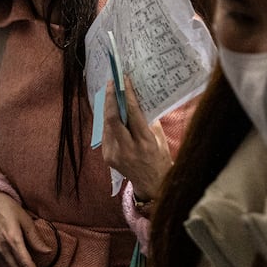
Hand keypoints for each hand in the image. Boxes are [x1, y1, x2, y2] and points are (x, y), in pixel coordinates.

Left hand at [99, 82, 172, 201]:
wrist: (152, 185)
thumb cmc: (160, 159)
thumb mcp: (159, 139)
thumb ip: (148, 121)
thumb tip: (138, 99)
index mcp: (144, 143)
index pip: (133, 115)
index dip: (127, 95)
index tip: (125, 80)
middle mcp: (127, 149)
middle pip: (113, 119)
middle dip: (111, 98)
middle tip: (112, 82)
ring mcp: (115, 154)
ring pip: (107, 125)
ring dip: (108, 107)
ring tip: (110, 92)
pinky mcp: (108, 157)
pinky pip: (106, 134)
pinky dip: (108, 121)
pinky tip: (111, 111)